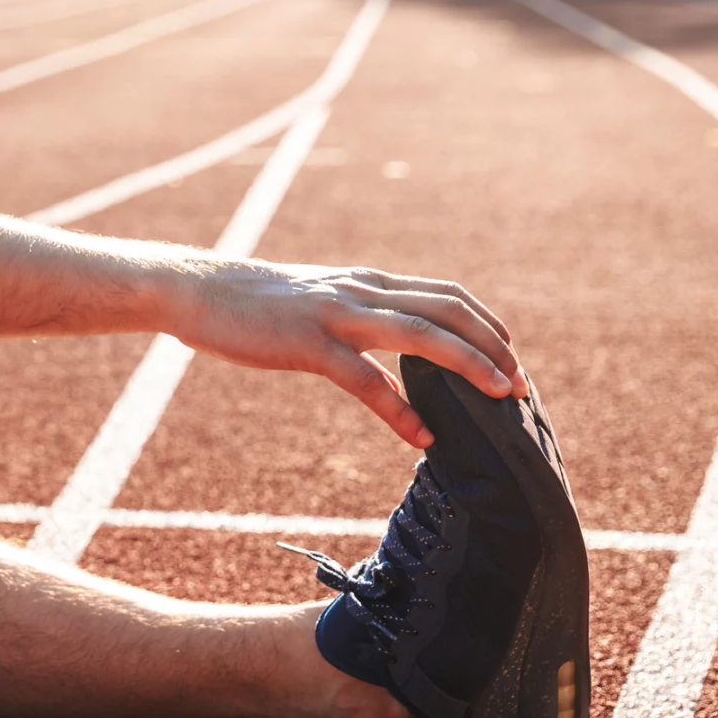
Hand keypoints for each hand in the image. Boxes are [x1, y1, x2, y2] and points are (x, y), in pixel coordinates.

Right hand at [179, 261, 527, 447]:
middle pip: (449, 310)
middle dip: (494, 346)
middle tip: (522, 386)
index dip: (486, 324)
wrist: (194, 289)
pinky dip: (399, 409)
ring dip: (470, 365)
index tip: (510, 358)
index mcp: (365, 282)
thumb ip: (353, 318)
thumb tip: (384, 356)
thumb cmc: (250, 303)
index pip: (446, 295)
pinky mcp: (308, 345)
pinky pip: (365, 379)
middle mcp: (361, 292)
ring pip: (421, 335)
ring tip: (503, 397)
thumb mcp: (314, 301)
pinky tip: (422, 436)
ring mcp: (336, 316)